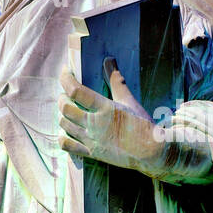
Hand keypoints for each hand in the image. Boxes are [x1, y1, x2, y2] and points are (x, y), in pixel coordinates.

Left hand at [59, 59, 166, 176]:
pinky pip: (68, 146)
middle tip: (66, 94)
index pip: (76, 91)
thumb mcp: (129, 100)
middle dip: (62, 98)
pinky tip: (66, 132)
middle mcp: (95, 124)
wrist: (151, 152)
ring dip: (62, 115)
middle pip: (65, 108)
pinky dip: (63, 137)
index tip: (65, 72)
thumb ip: (116, 81)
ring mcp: (92, 140)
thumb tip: (109, 60)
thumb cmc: (142, 124)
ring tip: (67, 110)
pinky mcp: (92, 153)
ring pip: (64, 124)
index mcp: (105, 108)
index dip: (66, 79)